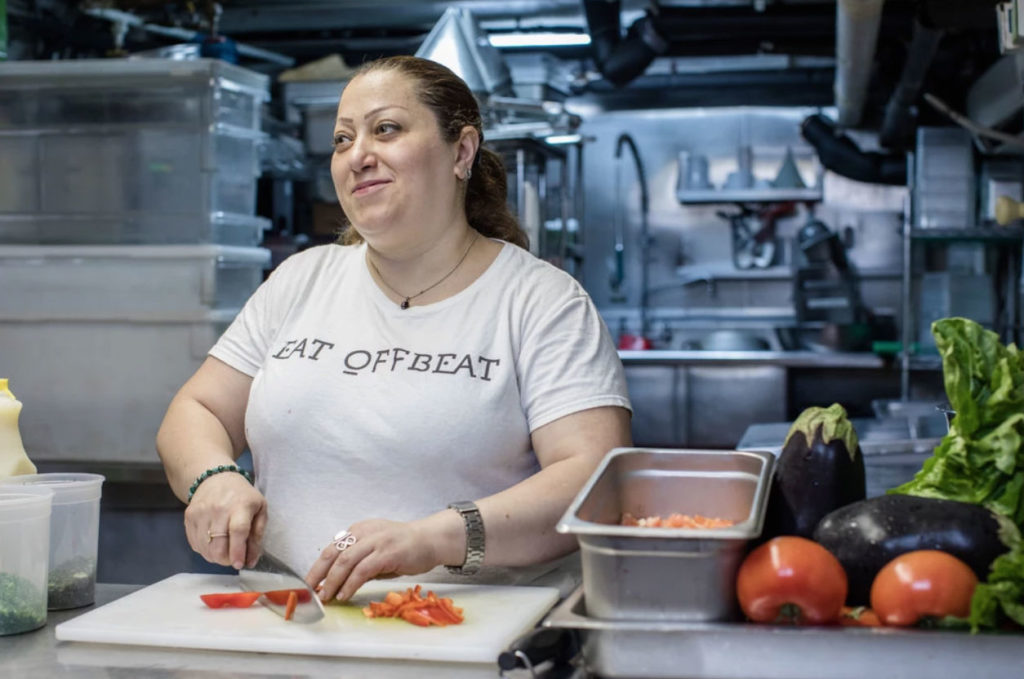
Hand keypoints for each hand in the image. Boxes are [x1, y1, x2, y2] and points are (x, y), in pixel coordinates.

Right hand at [184, 472, 266, 569]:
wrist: (216, 478)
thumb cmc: (242, 496)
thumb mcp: (259, 509)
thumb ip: (257, 536)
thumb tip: (251, 561)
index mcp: (240, 505)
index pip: (238, 531)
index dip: (238, 551)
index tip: (239, 564)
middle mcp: (218, 509)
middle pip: (218, 545)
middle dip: (226, 559)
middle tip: (233, 558)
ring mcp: (201, 513)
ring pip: (205, 548)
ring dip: (215, 557)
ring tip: (224, 550)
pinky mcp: (189, 517)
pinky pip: (195, 544)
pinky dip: (205, 550)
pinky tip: (213, 543)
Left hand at [305, 518, 440, 601]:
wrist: (431, 540)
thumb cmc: (406, 547)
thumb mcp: (377, 550)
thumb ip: (360, 562)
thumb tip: (339, 581)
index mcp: (360, 530)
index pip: (332, 548)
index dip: (318, 567)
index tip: (310, 583)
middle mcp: (365, 532)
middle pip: (333, 553)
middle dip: (318, 574)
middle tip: (311, 592)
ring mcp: (376, 541)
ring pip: (345, 561)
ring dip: (332, 581)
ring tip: (327, 597)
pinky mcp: (387, 553)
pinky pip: (362, 570)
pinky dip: (350, 584)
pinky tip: (345, 594)